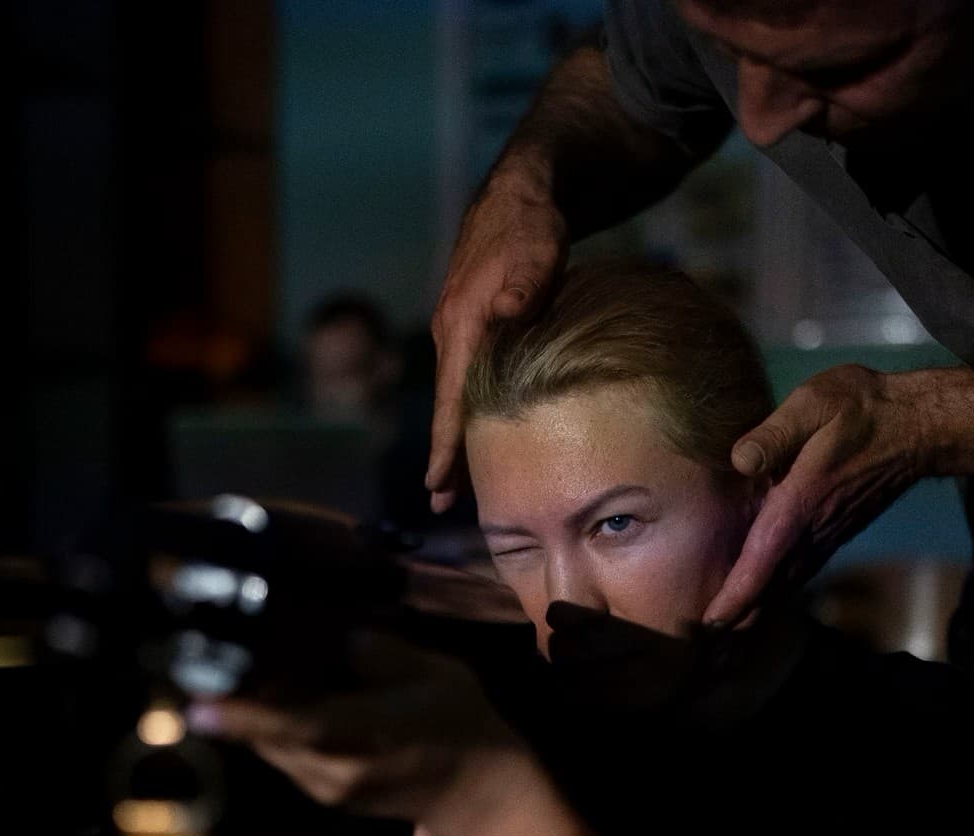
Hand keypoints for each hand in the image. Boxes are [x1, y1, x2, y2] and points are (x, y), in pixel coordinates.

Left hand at [188, 632, 528, 835]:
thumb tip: (341, 638)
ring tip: (247, 671)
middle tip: (216, 658)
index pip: (298, 728)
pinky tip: (284, 698)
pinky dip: (275, 730)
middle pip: (269, 738)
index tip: (199, 705)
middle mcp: (338, 772)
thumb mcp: (437, 673)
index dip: (246, 716)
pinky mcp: (326, 797)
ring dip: (256, 716)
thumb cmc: (462, 725)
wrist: (479, 794)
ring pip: (272, 749)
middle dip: (240, 703)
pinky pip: (286, 757)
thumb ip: (385, 654)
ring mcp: (329, 790)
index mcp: (369, 736)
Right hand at [427, 176, 568, 511]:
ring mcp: (458, 329)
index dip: (446, 445)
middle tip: (442, 504)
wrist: (518, 194)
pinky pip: (464, 379)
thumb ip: (524, 285)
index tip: (438, 485)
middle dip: (445, 455)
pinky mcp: (472, 324)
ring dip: (456, 436)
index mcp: (463, 324)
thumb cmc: (530, 226)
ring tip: (455, 482)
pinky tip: (477, 431)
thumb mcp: (536, 251)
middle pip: (447, 406)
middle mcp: (451, 333)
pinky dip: (466, 410)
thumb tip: (506, 311)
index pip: (451, 398)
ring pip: (455, 395)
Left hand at [704, 364, 937, 624]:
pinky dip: (778, 590)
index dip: (735, 596)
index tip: (709, 624)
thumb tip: (740, 460)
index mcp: (800, 504)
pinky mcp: (837, 532)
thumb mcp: (814, 405)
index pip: (761, 561)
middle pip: (771, 586)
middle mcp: (813, 530)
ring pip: (787, 583)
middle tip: (702, 641)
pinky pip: (802, 571)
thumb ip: (775, 433)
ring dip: (757, 607)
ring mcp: (828, 535)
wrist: (917, 427)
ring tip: (725, 628)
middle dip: (739, 616)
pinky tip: (763, 594)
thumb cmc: (861, 410)